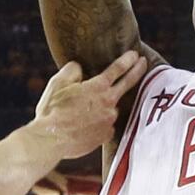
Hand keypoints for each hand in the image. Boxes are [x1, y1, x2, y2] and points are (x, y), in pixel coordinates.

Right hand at [32, 51, 148, 158]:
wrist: (50, 139)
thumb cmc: (52, 110)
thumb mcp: (58, 83)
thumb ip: (72, 70)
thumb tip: (79, 68)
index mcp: (98, 87)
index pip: (118, 68)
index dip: (128, 59)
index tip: (135, 54)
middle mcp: (109, 102)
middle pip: (128, 83)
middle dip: (137, 70)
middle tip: (144, 63)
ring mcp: (109, 120)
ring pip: (112, 108)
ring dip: (105, 105)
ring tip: (86, 109)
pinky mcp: (105, 135)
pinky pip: (106, 125)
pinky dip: (99, 122)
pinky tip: (85, 124)